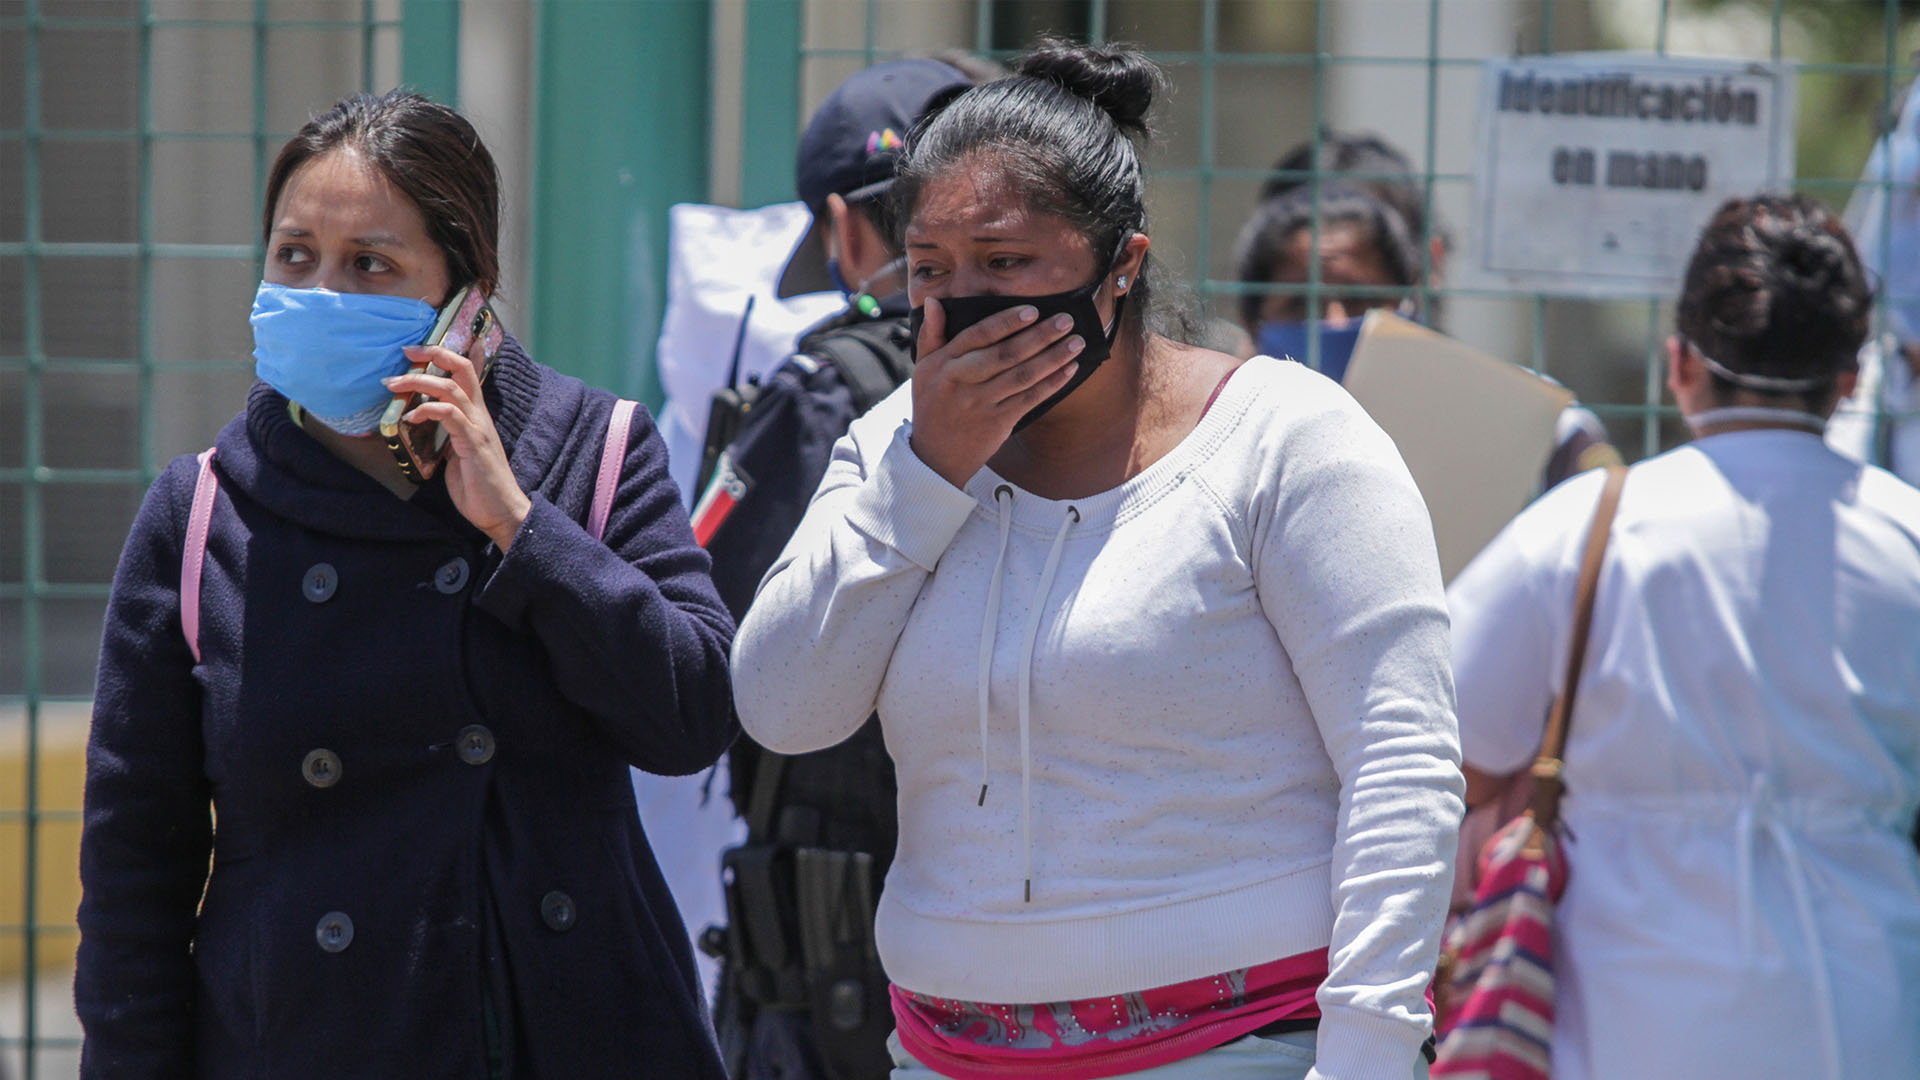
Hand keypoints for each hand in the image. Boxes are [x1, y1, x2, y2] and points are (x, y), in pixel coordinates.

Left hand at [384, 345, 530, 549]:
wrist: (501, 513)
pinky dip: (427, 411)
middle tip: (406, 351)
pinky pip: (451, 416)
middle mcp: (480, 415)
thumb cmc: (478, 487)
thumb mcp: (455, 455)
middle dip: (434, 354)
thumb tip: (423, 426)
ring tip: (394, 384)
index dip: (441, 356)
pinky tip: (410, 417)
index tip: (414, 352)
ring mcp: (478, 428)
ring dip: (419, 382)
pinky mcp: (474, 443)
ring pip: (452, 389)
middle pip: (463, 369)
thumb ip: (444, 436)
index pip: (465, 373)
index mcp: (476, 415)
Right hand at [907, 298, 1082, 487]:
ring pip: (1022, 376)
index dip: (1007, 322)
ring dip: (1053, 358)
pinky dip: (1051, 384)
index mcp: (945, 364)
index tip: (1033, 310)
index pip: (978, 336)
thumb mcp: (923, 369)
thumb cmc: (932, 405)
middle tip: (1066, 320)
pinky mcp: (998, 422)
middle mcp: (963, 382)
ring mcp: (982, 403)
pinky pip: (1029, 399)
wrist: (935, 456)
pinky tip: (1070, 369)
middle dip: (1040, 336)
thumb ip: (931, 334)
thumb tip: (934, 301)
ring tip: (1076, 342)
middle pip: (1006, 354)